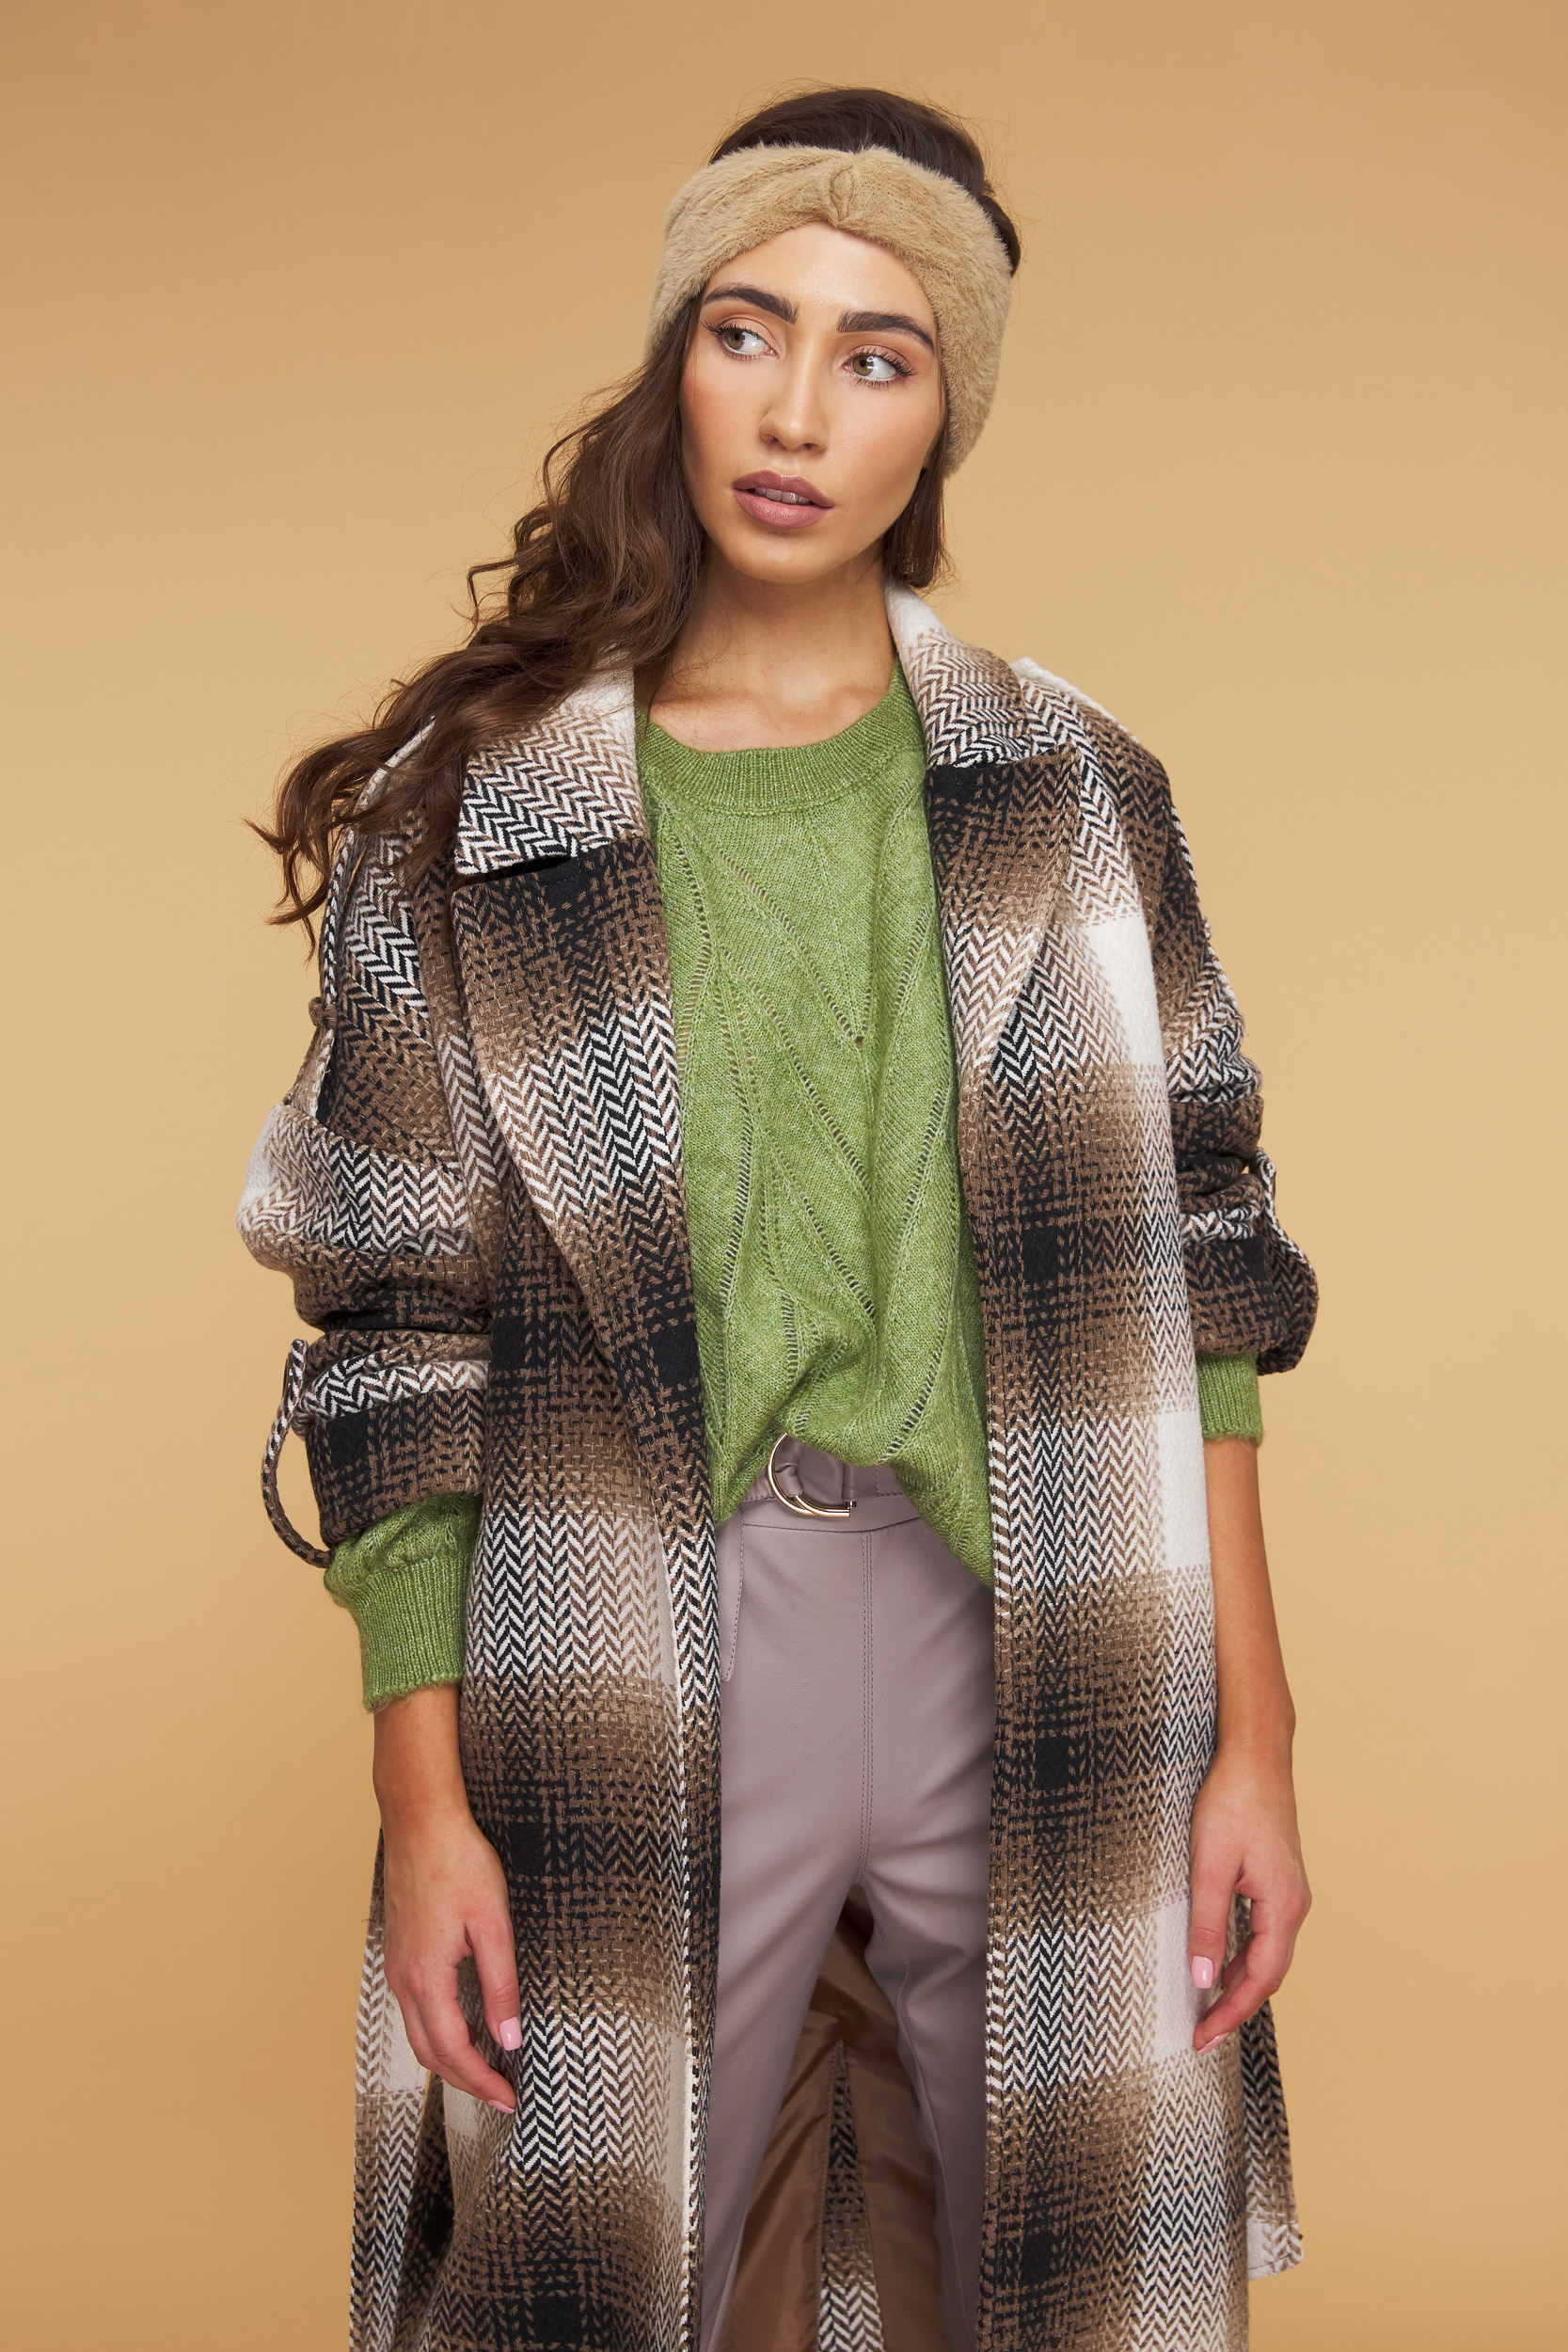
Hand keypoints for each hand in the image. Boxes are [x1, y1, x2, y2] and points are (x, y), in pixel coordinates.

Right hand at [374, 1687, 520, 2110]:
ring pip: (419, 2032)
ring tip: (486, 2066)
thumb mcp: (493, 1924)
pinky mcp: (400, 1950)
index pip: (454, 2051)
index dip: (481, 2082)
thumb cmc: (459, 1863)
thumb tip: (509, 2037)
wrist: (420, 1820)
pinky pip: (415, 2007)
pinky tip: (465, 2021)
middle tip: (500, 2095)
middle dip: (465, 2080)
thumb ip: (501, 1984)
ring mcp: (397, 1965)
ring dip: (450, 2057)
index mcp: (427, 1977)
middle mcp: (405, 1979)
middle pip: (430, 2052)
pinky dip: (439, 2029)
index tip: (508, 2100)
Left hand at [1187, 1740, 1310, 2054]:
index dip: (1231, 2014)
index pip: (1259, 1980)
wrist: (1255, 1754)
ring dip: (1238, 1981)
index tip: (1203, 2040)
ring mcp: (1288, 1891)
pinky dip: (1242, 1954)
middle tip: (1201, 2035)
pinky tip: (1219, 1958)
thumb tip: (1203, 1980)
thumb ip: (1207, 1925)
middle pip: (1267, 1974)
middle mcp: (1294, 1905)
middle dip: (1235, 2006)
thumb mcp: (1209, 1867)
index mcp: (1284, 1907)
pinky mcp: (1277, 1878)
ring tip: (1206, 2006)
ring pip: (1266, 1953)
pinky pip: (1263, 1931)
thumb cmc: (1232, 1802)